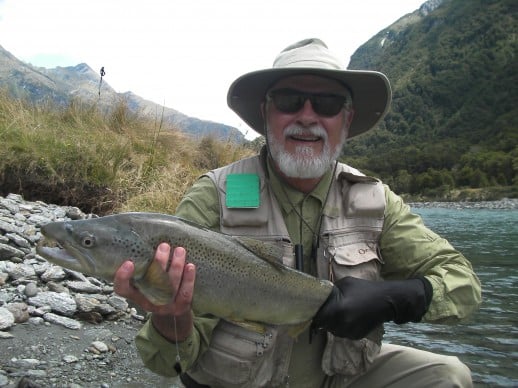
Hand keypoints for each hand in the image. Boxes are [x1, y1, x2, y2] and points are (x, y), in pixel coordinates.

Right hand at [114, 243, 195, 340]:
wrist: (172, 314)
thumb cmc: (156, 290)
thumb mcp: (144, 282)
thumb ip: (142, 267)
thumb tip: (144, 243)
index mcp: (135, 294)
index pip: (122, 289)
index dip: (122, 277)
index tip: (129, 262)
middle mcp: (148, 302)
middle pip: (152, 283)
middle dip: (159, 263)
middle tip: (164, 246)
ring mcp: (165, 306)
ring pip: (170, 286)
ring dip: (176, 266)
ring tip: (179, 250)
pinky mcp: (180, 307)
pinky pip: (185, 292)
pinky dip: (188, 279)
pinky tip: (190, 266)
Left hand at [311, 276, 431, 339]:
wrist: (387, 301)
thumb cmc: (365, 289)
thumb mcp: (345, 283)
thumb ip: (330, 291)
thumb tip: (318, 296)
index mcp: (338, 310)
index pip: (318, 318)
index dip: (315, 314)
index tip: (314, 310)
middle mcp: (343, 324)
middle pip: (324, 325)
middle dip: (324, 318)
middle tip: (329, 309)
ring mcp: (350, 332)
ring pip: (333, 330)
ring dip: (333, 323)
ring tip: (342, 312)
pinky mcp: (356, 336)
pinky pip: (343, 333)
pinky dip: (343, 327)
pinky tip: (350, 317)